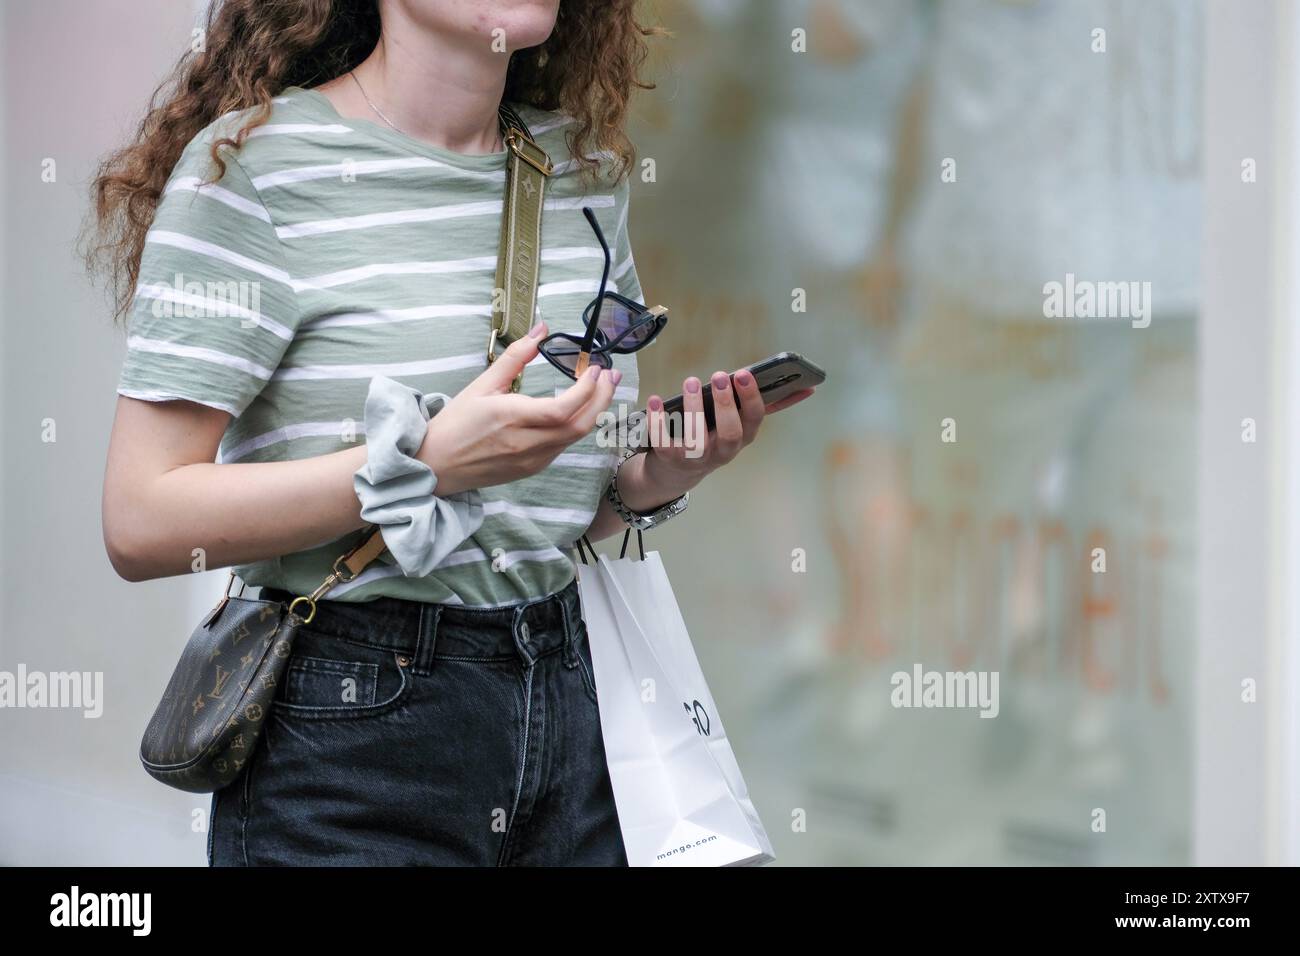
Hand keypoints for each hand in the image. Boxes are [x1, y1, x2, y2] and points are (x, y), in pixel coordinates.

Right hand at [416, 322, 619, 494]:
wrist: (436, 465)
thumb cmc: (456, 423)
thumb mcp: (482, 384)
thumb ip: (515, 357)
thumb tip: (540, 329)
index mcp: (512, 417)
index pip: (563, 408)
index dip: (587, 389)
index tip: (596, 368)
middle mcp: (526, 443)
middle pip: (580, 425)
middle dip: (602, 399)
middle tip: (611, 376)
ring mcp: (532, 460)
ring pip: (575, 437)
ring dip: (593, 412)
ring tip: (602, 389)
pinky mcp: (532, 469)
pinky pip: (562, 447)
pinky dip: (576, 426)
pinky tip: (578, 410)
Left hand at [618, 368, 814, 511]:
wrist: (675, 472)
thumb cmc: (712, 436)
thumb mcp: (739, 424)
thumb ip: (767, 406)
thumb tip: (808, 388)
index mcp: (742, 437)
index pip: (753, 418)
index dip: (751, 397)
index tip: (744, 373)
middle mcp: (722, 451)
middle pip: (730, 432)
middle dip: (727, 404)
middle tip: (722, 375)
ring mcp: (696, 458)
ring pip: (697, 438)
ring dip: (694, 408)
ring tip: (692, 381)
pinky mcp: (670, 460)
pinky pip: (664, 443)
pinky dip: (658, 421)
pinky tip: (655, 399)